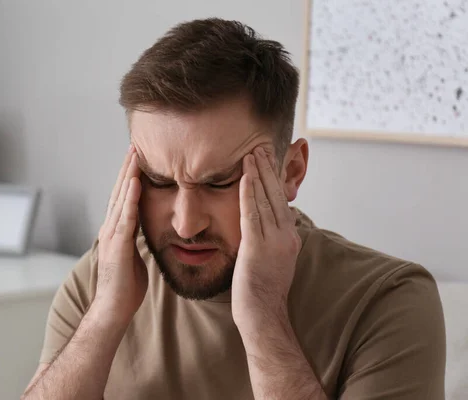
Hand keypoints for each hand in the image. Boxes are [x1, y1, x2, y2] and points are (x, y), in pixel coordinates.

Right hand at [94, 145, 147, 325]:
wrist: (113, 309)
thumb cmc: (125, 288)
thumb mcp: (134, 258)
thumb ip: (136, 242)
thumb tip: (145, 233)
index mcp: (116, 232)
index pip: (124, 199)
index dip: (130, 179)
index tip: (138, 160)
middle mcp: (110, 229)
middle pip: (120, 193)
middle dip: (128, 169)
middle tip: (134, 146)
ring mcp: (112, 236)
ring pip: (121, 199)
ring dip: (128, 176)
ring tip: (135, 155)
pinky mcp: (117, 245)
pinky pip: (125, 218)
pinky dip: (130, 199)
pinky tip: (135, 182)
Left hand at [232, 147, 300, 333]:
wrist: (263, 313)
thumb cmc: (263, 289)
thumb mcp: (274, 259)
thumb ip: (271, 238)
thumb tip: (267, 223)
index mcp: (290, 237)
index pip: (281, 201)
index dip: (275, 179)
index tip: (269, 160)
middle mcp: (286, 236)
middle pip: (276, 195)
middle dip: (268, 170)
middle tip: (261, 147)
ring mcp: (273, 242)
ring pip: (265, 200)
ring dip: (258, 175)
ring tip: (252, 154)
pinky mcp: (257, 248)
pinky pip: (252, 215)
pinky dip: (248, 194)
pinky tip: (244, 177)